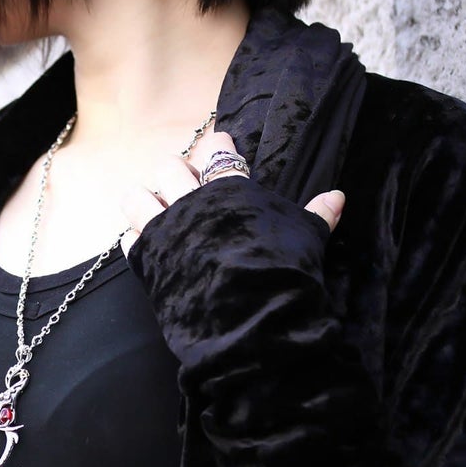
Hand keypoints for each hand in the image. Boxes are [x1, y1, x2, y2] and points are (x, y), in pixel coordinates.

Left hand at [118, 131, 343, 255]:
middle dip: (177, 173)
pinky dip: (135, 237)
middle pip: (169, 168)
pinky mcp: (148, 260)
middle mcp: (191, 205)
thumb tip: (338, 197)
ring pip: (136, 197)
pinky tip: (148, 243)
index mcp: (230, 192)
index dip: (218, 148)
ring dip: (145, 201)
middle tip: (188, 187)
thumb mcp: (305, 242)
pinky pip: (127, 237)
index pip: (217, 154)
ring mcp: (165, 232)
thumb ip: (316, 216)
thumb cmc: (281, 274)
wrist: (250, 320)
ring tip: (158, 211)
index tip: (220, 147)